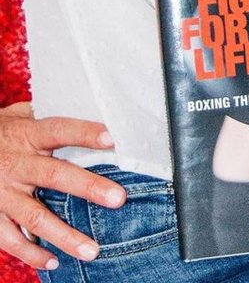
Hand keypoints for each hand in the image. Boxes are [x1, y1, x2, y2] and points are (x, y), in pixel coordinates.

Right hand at [0, 102, 124, 269]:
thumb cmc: (1, 132)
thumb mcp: (17, 116)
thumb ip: (47, 115)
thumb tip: (87, 103)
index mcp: (27, 135)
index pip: (60, 130)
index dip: (85, 134)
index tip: (113, 139)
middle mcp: (17, 164)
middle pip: (55, 175)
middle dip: (88, 187)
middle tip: (118, 198)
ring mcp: (3, 193)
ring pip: (35, 217)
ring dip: (65, 236)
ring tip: (93, 250)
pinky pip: (10, 240)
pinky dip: (31, 253)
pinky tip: (53, 262)